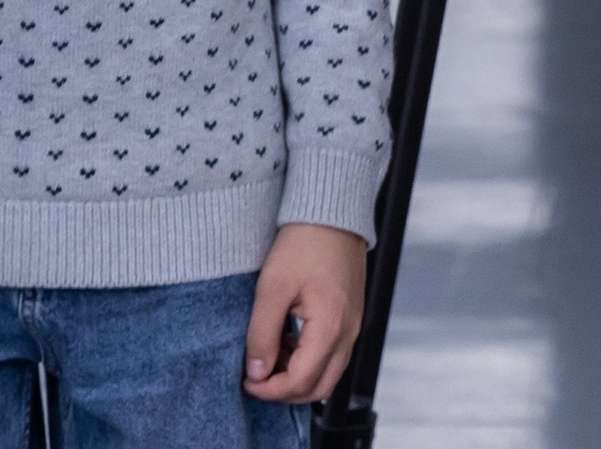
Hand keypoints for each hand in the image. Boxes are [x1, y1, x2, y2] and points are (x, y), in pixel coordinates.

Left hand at [244, 224, 366, 402]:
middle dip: (285, 390)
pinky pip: (333, 354)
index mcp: (330, 329)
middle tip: (257, 377)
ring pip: (328, 373)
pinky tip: (288, 339)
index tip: (247, 382)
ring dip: (298, 375)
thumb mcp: (273, 286)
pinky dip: (309, 358)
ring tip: (270, 355)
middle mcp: (347, 333)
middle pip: (318, 387)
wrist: (332, 209)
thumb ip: (262, 333)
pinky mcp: (350, 315)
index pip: (300, 382)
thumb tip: (256, 372)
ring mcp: (352, 325)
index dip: (270, 390)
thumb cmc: (305, 240)